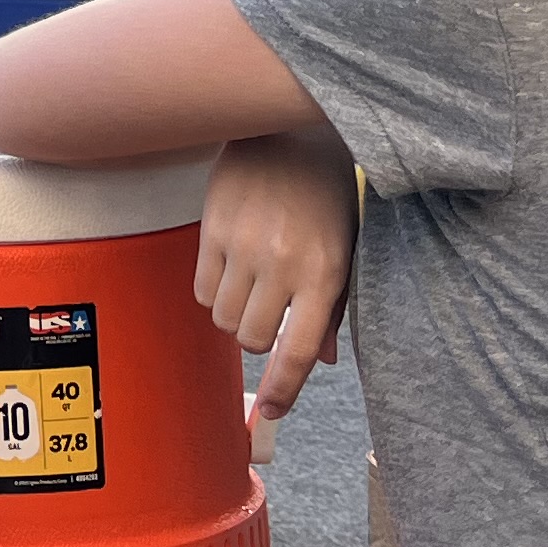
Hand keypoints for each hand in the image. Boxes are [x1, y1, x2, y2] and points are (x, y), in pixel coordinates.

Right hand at [197, 130, 356, 434]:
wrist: (289, 132)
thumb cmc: (326, 193)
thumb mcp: (345, 250)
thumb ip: (334, 307)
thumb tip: (324, 359)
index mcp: (325, 273)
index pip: (300, 349)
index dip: (286, 389)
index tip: (274, 414)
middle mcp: (282, 264)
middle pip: (254, 338)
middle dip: (260, 338)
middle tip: (271, 316)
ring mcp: (243, 247)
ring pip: (224, 318)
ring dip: (237, 316)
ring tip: (251, 289)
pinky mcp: (212, 231)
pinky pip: (203, 290)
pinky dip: (215, 293)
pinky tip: (231, 270)